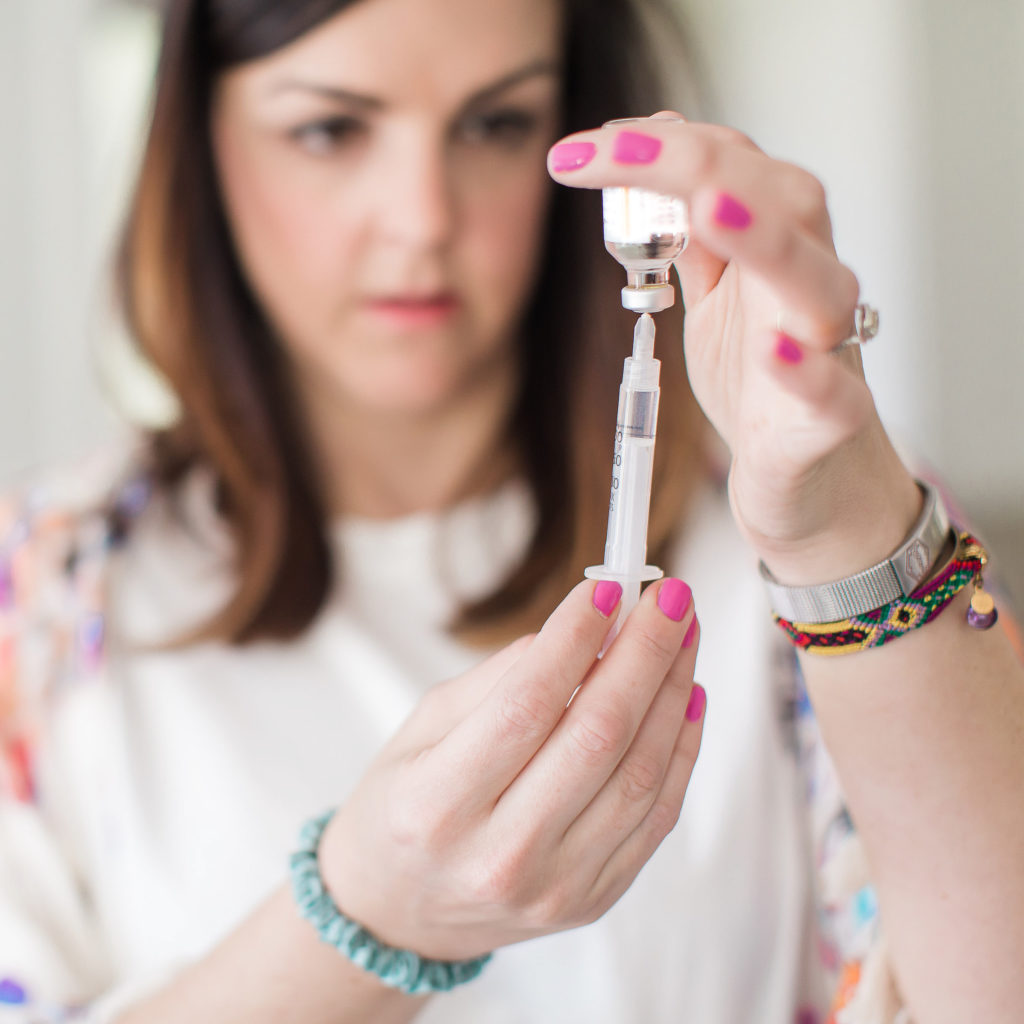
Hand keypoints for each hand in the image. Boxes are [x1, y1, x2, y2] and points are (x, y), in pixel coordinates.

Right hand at [317, 578, 703, 960]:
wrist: (402, 912)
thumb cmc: (403, 806)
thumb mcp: (421, 729)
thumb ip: (499, 680)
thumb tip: (582, 631)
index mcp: (435, 805)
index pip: (526, 705)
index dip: (575, 639)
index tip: (608, 587)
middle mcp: (499, 855)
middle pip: (597, 736)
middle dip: (644, 652)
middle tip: (670, 596)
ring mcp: (554, 886)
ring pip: (639, 774)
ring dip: (672, 691)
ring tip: (683, 634)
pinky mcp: (593, 899)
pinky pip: (656, 815)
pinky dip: (680, 748)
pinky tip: (687, 694)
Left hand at [548, 115, 920, 580]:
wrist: (807, 478)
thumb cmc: (760, 385)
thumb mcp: (714, 301)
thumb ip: (694, 238)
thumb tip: (653, 163)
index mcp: (777, 247)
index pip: (729, 168)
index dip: (657, 148)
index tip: (579, 150)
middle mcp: (807, 286)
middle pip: (777, 201)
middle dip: (695, 165)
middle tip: (616, 149)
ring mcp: (827, 352)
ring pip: (815, 283)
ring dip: (764, 240)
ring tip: (707, 207)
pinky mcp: (830, 421)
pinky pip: (830, 393)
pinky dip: (805, 371)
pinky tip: (771, 352)